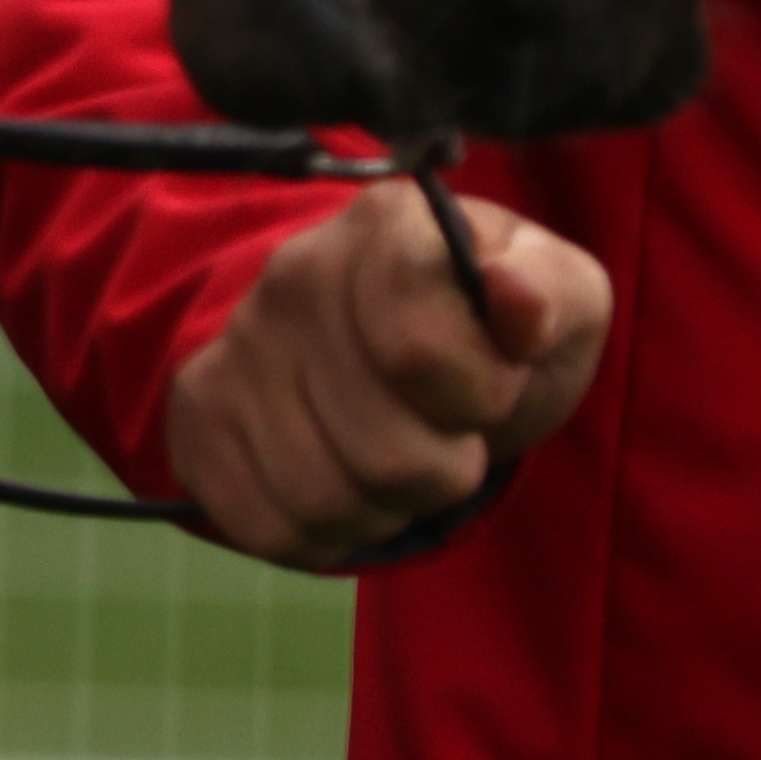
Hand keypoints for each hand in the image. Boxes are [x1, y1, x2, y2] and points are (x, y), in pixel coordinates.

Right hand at [161, 175, 606, 567]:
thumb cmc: (490, 328)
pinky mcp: (198, 412)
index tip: (488, 382)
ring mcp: (236, 345)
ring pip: (323, 500)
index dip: (476, 397)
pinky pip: (268, 525)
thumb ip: (554, 293)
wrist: (386, 342)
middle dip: (443, 472)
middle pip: (386, 455)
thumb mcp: (562, 299)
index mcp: (387, 228)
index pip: (421, 354)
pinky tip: (343, 480)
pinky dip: (324, 531)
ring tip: (395, 462)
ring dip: (384, 508)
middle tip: (447, 437)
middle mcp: (292, 273)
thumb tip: (515, 296)